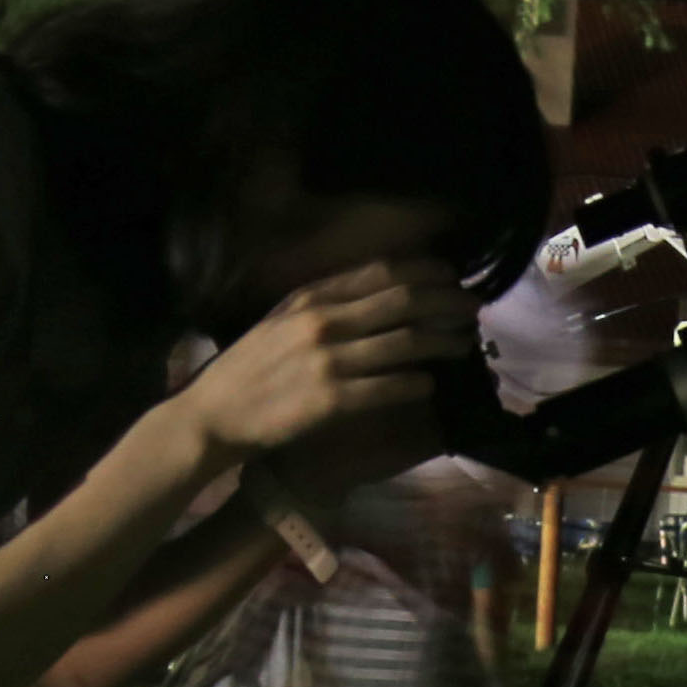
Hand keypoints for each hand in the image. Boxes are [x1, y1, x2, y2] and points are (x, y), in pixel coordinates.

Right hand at [181, 264, 475, 469]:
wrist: (213, 414)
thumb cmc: (250, 369)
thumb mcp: (281, 320)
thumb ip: (324, 303)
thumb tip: (378, 292)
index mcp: (311, 297)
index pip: (383, 272)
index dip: (426, 271)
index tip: (452, 277)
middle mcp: (322, 320)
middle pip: (404, 301)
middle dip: (447, 302)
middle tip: (473, 310)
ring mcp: (328, 360)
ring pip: (406, 343)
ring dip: (443, 342)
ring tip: (464, 346)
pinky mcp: (332, 400)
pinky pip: (391, 387)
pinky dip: (419, 383)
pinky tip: (432, 384)